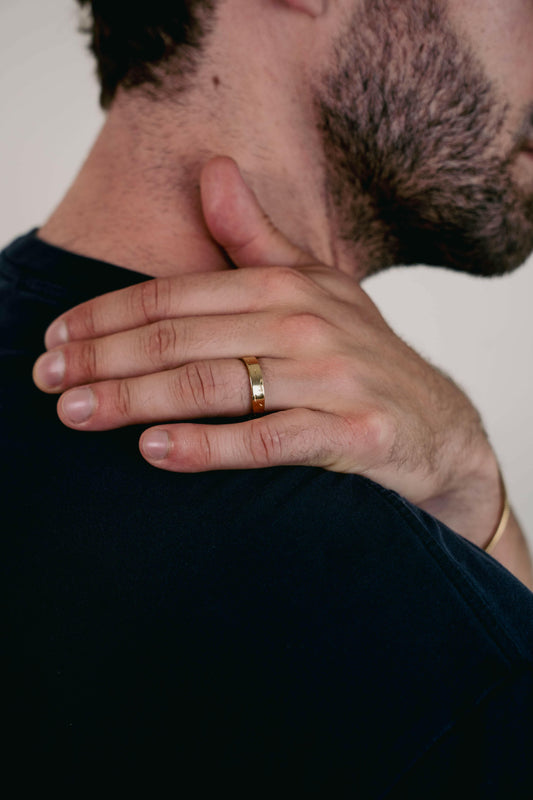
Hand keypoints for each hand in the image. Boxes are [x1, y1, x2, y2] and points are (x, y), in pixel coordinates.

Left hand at [33, 157, 503, 548]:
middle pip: (180, 340)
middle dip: (103, 359)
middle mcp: (304, 323)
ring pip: (212, 386)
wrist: (437, 422)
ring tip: (76, 413)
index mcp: (285, 285)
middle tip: (46, 379)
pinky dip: (207, 446)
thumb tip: (212, 170)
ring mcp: (329, 378)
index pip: (175, 296)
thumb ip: (257, 237)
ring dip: (134, 400)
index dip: (106, 314)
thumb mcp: (315, 286)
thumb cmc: (360, 354)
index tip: (56, 337)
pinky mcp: (351, 432)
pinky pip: (266, 439)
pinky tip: (154, 451)